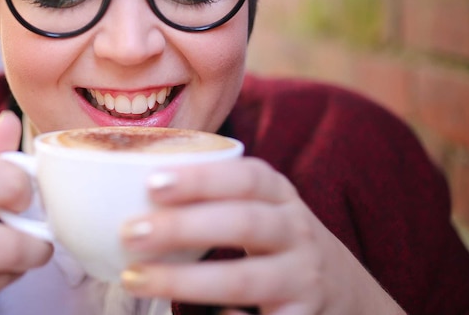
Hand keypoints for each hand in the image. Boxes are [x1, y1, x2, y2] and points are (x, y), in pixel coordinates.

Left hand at [119, 157, 404, 314]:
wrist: (344, 292)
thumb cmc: (275, 241)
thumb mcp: (258, 208)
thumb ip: (212, 197)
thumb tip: (124, 186)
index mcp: (280, 195)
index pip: (247, 177)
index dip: (201, 178)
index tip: (151, 183)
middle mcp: (296, 232)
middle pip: (243, 223)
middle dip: (183, 226)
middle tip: (130, 232)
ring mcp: (302, 279)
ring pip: (246, 279)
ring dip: (186, 281)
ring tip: (135, 278)